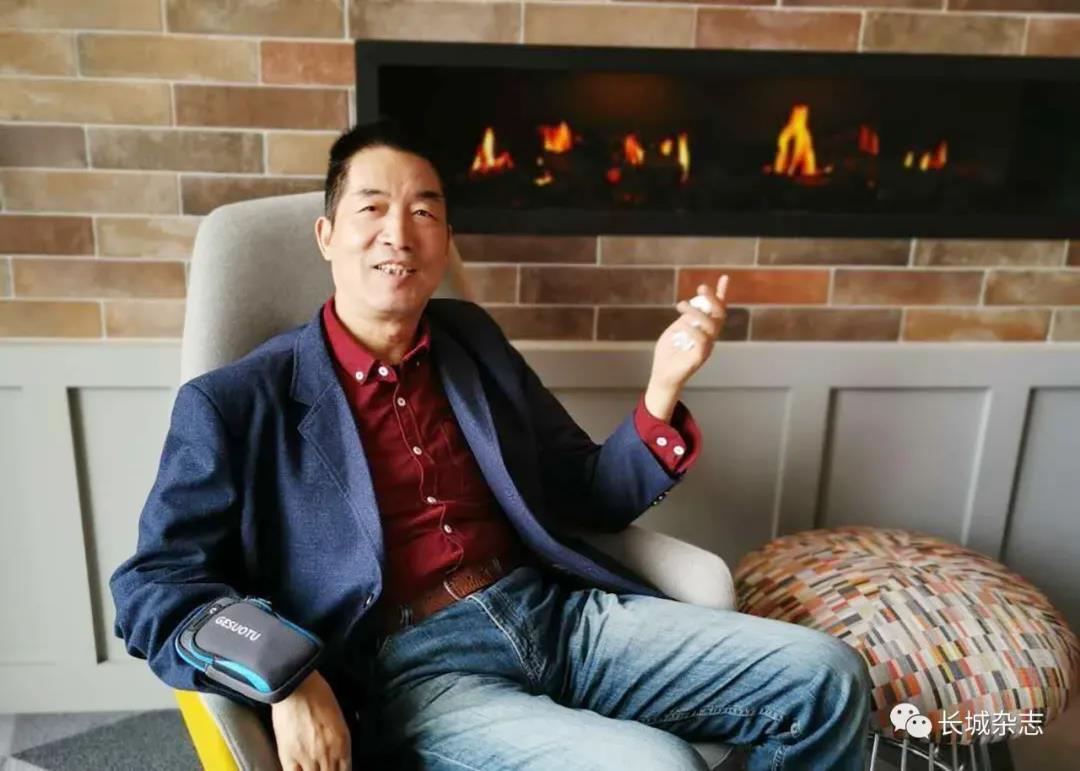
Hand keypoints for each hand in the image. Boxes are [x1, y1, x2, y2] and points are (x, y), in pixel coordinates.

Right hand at [271, 670, 351, 770]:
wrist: (298, 687)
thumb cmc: (319, 695)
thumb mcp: (339, 719)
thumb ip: (339, 741)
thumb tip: (338, 755)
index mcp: (343, 743)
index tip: (336, 770)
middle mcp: (328, 754)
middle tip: (323, 768)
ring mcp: (308, 758)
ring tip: (312, 768)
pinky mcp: (289, 757)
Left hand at [648, 275, 728, 396]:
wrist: (662, 375)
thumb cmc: (669, 353)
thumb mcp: (675, 330)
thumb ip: (685, 319)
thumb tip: (692, 305)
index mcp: (705, 329)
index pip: (717, 310)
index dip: (721, 294)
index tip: (724, 278)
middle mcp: (710, 337)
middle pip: (719, 315)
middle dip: (713, 299)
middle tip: (701, 287)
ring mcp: (707, 347)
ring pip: (711, 325)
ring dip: (697, 312)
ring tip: (680, 305)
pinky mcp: (700, 357)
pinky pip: (702, 340)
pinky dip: (693, 330)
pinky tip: (682, 326)